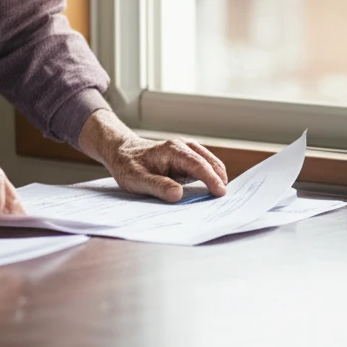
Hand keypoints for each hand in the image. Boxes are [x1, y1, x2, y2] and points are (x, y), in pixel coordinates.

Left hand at [77, 110, 227, 202]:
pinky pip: (203, 166)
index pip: (197, 164)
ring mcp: (185, 151)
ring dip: (217, 177)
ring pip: (209, 163)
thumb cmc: (127, 164)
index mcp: (172, 150)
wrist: (120, 151)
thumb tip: (178, 194)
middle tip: (226, 199)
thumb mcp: (136, 179)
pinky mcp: (186, 158)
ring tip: (222, 196)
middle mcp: (181, 147)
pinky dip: (211, 176)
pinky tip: (213, 189)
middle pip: (208, 162)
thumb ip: (157, 186)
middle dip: (219, 178)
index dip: (211, 179)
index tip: (220, 193)